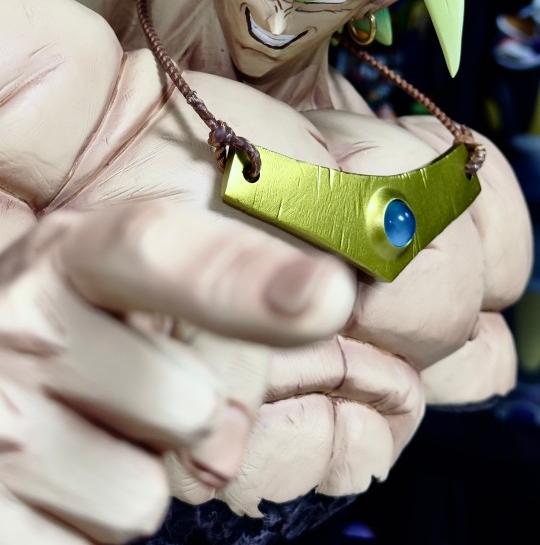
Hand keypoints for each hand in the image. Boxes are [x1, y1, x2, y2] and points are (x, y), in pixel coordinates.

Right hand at [0, 201, 355, 543]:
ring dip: (129, 480)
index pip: (155, 251)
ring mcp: (0, 425)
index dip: (241, 275)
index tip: (325, 295)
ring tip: (77, 435)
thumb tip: (286, 360)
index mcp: (70, 253)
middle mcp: (25, 326)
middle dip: (182, 416)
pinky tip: (52, 483)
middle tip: (118, 388)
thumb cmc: (63, 333)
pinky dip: (86, 530)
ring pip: (146, 499)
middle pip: (192, 407)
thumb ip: (207, 303)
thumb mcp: (114, 286)